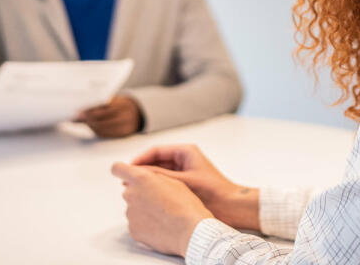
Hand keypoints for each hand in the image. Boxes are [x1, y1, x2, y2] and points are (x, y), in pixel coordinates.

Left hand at [76, 94, 141, 137]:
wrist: (138, 112)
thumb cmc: (122, 104)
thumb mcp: (115, 100)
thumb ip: (101, 104)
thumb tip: (84, 109)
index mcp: (123, 106)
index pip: (104, 111)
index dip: (90, 112)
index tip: (80, 112)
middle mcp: (126, 117)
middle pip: (102, 122)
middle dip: (89, 120)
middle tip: (79, 117)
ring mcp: (125, 127)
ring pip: (103, 130)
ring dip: (91, 126)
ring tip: (84, 121)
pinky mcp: (123, 135)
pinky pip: (107, 135)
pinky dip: (97, 131)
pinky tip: (92, 126)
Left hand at [111, 161, 212, 255]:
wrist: (190, 231)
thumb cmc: (185, 204)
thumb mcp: (173, 180)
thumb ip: (153, 176)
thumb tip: (141, 177)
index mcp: (140, 178)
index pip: (117, 168)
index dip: (121, 170)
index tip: (127, 175)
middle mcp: (131, 194)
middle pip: (129, 190)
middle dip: (140, 193)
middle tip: (159, 199)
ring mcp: (130, 214)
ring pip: (133, 207)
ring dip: (143, 209)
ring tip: (163, 215)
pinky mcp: (133, 230)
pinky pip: (136, 223)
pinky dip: (145, 224)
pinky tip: (160, 226)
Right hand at [131, 144, 258, 229]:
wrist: (233, 207)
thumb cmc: (212, 191)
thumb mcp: (183, 182)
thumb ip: (160, 176)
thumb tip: (137, 173)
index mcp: (185, 151)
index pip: (155, 151)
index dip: (140, 160)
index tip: (127, 170)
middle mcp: (184, 159)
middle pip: (156, 162)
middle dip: (142, 171)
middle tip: (127, 182)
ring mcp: (185, 172)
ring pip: (160, 174)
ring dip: (148, 181)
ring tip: (134, 190)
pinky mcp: (186, 184)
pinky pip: (166, 183)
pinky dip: (157, 188)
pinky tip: (147, 197)